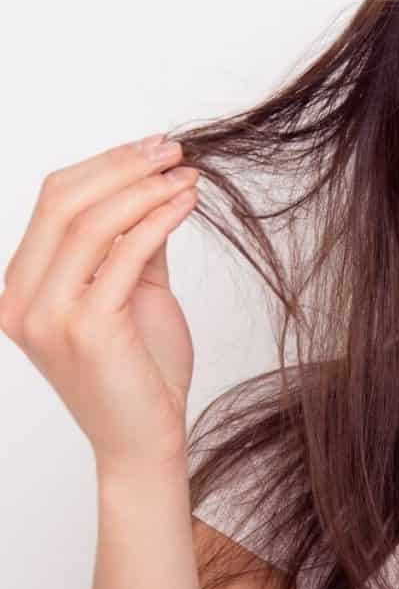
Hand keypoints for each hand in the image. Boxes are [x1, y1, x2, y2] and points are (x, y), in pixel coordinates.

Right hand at [0, 134, 200, 480]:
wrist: (145, 440)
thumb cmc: (141, 372)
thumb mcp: (132, 295)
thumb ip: (132, 245)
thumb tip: (153, 188)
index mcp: (20, 289)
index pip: (52, 202)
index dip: (104, 165)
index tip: (153, 148)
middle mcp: (21, 300)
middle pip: (65, 201)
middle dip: (124, 165)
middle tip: (173, 149)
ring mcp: (48, 315)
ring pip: (93, 221)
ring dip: (146, 187)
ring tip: (187, 174)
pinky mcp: (87, 328)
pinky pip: (126, 253)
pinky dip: (160, 218)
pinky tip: (187, 203)